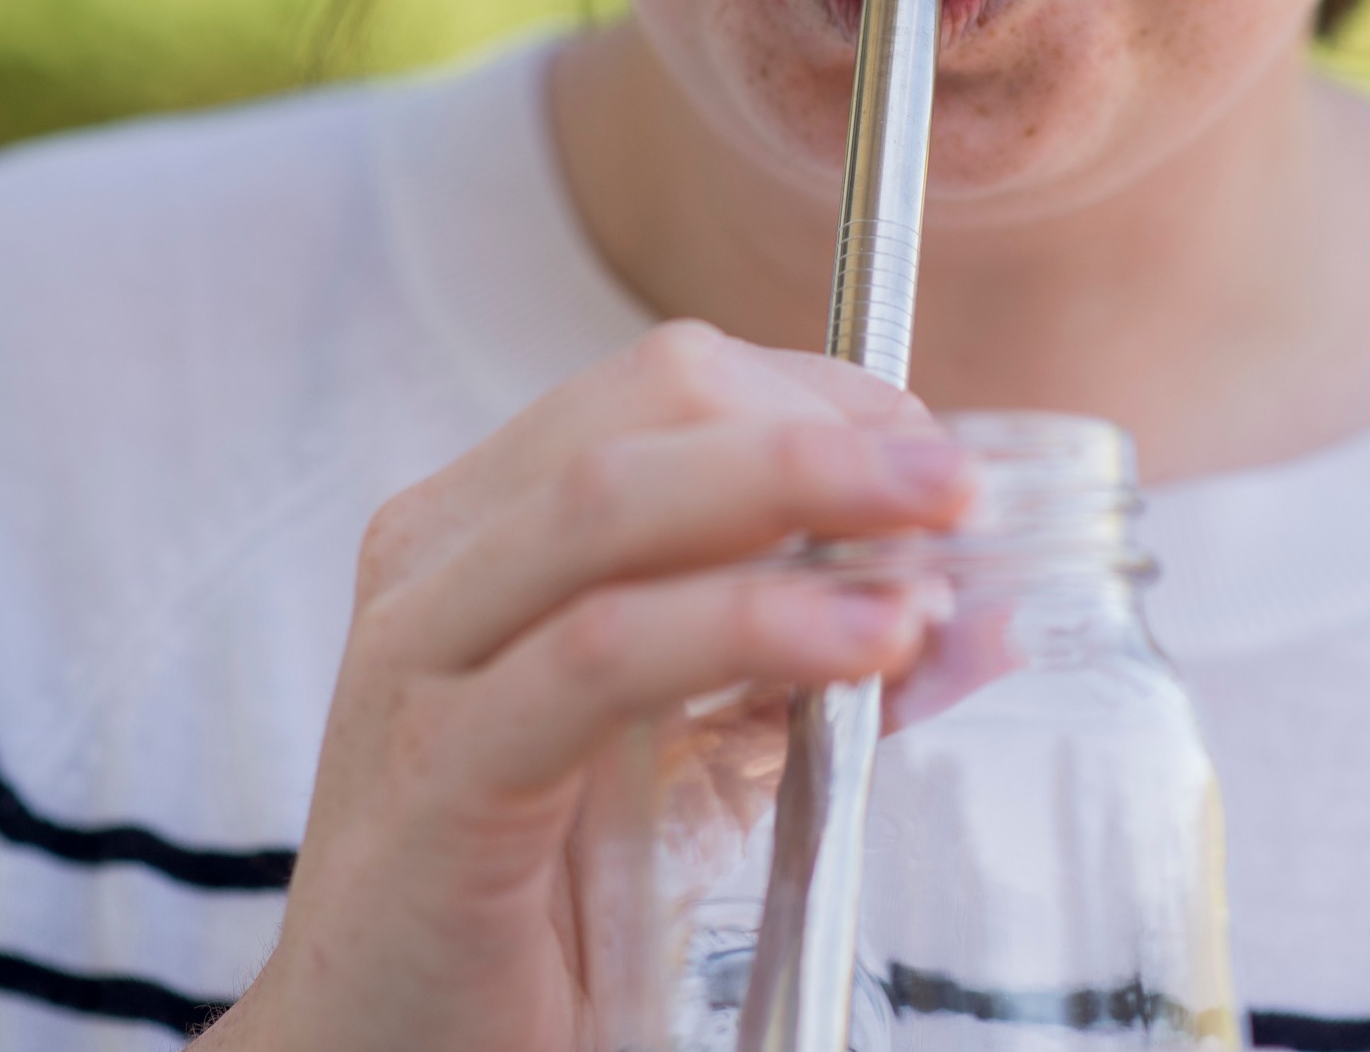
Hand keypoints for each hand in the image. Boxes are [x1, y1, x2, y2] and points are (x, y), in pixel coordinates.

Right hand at [194, 321, 971, 1051]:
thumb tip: (977, 610)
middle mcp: (441, 559)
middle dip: (828, 430)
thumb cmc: (544, 892)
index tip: (935, 460)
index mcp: (492, 524)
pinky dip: (750, 626)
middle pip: (648, 404)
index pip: (671, 385)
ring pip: (613, 503)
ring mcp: (421, 655)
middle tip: (957, 492)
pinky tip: (859, 646)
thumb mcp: (693, 747)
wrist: (392, 1048)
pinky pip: (600, 655)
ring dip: (803, 502)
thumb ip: (808, 662)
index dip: (824, 401)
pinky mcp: (437, 772)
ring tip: (931, 564)